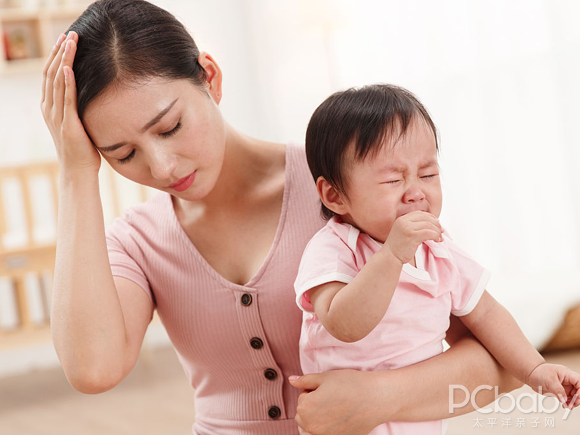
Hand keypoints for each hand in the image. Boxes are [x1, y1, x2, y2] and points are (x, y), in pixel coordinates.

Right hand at [41, 31, 100, 175]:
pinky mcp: (68, 125)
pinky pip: (66, 100)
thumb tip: (91, 93)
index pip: (51, 75)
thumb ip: (78, 107)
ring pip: (57, 82)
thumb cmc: (82, 148)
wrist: (79, 171)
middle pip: (52, 73)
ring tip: (71, 42)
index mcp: (50, 107)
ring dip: (64, 60)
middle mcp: (50, 109)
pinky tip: (69, 68)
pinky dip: (66, 83)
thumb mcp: (78, 122)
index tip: (66, 39)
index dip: (57, 56)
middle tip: (70, 34)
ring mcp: (57, 117)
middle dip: (60, 52)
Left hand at [289, 370, 383, 434]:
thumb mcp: (325, 377)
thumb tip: (291, 380)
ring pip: (310, 427)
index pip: (302, 398)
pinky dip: (326, 428)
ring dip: (317, 419)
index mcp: (305, 407)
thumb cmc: (351, 385)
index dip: (314, 391)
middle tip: (332, 398)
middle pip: (303, 414)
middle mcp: (311, 426)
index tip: (328, 389)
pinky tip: (338, 419)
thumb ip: (305, 381)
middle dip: (313, 406)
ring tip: (334, 409)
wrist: (376, 399)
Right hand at [384, 211, 442, 263]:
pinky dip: (436, 236)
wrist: (389, 257)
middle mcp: (404, 221)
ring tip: (439, 238)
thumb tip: (432, 223)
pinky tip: (437, 240)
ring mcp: (407, 228)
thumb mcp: (404, 232)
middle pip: (426, 218)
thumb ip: (413, 226)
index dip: (431, 217)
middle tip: (441, 231)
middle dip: (436, 224)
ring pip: (429, 225)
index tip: (437, 224)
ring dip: (437, 231)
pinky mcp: (412, 236)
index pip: (420, 213)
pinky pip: (429, 233)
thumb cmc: (398, 247)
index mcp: (402, 219)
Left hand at [526, 363, 579, 408]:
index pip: (579, 381)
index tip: (577, 397)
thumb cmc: (539, 373)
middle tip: (572, 404)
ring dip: (573, 402)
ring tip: (568, 406)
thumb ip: (558, 390)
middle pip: (578, 390)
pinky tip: (565, 406)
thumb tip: (565, 400)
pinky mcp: (560, 392)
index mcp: (567, 374)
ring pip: (574, 396)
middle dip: (577, 398)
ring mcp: (564, 386)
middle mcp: (567, 380)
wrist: (530, 375)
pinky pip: (568, 399)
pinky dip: (567, 403)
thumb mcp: (549, 380)